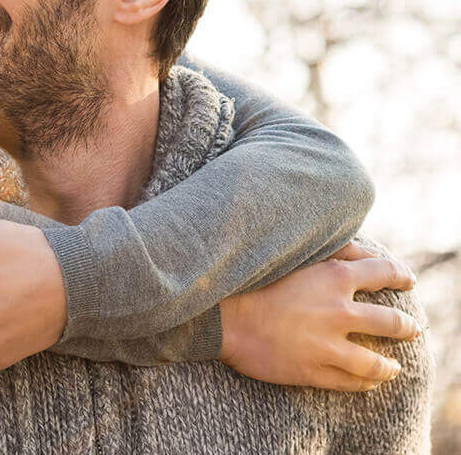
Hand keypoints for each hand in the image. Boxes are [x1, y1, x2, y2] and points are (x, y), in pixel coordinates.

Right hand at [219, 242, 420, 390]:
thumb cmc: (252, 278)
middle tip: (411, 328)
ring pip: (376, 363)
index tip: (407, 280)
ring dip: (390, 365)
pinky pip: (351, 383)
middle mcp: (338, 311)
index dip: (400, 276)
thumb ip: (333, 249)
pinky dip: (365, 383)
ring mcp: (327, 345)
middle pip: (391, 322)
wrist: (220, 315)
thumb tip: (366, 253)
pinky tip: (368, 382)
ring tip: (394, 367)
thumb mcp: (294, 254)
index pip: (383, 272)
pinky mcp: (313, 371)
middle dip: (406, 326)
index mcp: (334, 277)